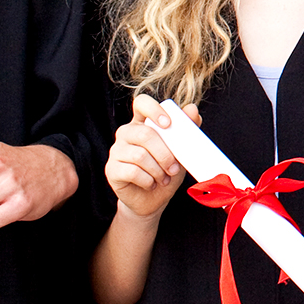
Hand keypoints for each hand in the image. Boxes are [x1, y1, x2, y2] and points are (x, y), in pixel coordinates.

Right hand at [102, 93, 201, 221]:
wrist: (153, 200)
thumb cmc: (166, 171)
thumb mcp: (181, 150)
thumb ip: (186, 129)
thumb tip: (192, 109)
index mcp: (143, 123)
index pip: (141, 103)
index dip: (154, 109)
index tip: (168, 124)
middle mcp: (126, 133)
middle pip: (145, 134)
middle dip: (165, 154)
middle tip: (174, 168)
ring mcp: (116, 151)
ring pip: (140, 155)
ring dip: (158, 170)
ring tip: (164, 178)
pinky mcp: (111, 169)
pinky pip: (132, 171)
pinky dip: (148, 180)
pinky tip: (152, 184)